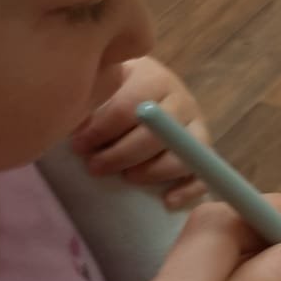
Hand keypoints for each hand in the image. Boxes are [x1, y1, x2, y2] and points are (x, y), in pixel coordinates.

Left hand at [72, 57, 208, 208]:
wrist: (144, 90)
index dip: (101, 130)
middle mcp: (181, 101)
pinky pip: (204, 175)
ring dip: (152, 172)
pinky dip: (188, 190)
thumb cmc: (115, 91)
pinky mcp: (204, 153)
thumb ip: (92, 100)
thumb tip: (76, 128)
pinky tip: (167, 201)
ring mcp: (196, 128)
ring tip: (126, 178)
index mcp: (154, 79)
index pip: (130, 107)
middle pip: (157, 134)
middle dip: (121, 155)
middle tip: (94, 166)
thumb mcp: (102, 84)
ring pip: (184, 156)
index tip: (78, 145)